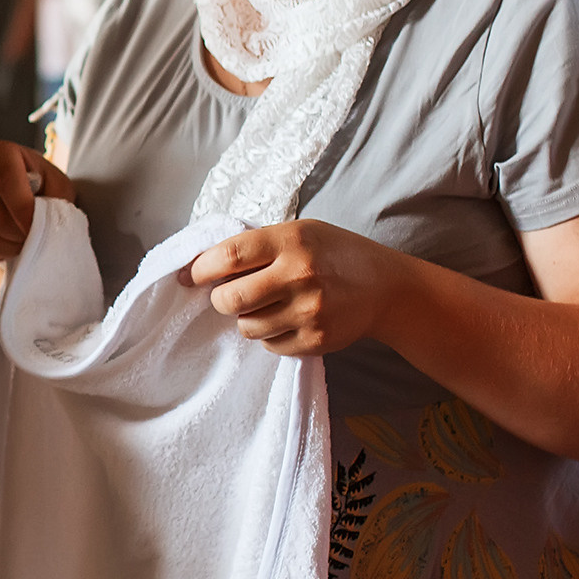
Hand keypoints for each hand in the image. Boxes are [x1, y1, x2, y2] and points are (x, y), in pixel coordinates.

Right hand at [0, 140, 73, 264]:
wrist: (20, 193)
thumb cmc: (41, 188)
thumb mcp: (57, 185)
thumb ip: (55, 200)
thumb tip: (40, 226)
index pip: (6, 182)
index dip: (24, 211)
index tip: (37, 228)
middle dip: (17, 235)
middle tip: (32, 239)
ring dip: (5, 249)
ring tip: (20, 244)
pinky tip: (4, 248)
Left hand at [183, 219, 401, 355]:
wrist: (387, 288)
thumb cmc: (333, 254)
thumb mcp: (298, 233)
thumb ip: (256, 246)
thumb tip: (202, 266)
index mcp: (290, 241)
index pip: (228, 256)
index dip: (200, 268)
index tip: (192, 276)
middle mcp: (299, 276)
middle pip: (230, 299)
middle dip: (220, 300)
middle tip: (228, 295)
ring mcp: (309, 311)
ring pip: (247, 327)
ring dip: (247, 319)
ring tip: (266, 306)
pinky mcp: (317, 340)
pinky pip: (271, 346)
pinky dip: (271, 335)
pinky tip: (288, 319)